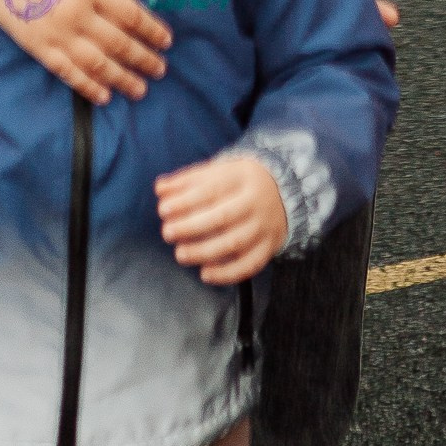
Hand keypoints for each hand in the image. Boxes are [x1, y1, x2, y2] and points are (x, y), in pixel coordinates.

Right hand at [0, 0, 172, 103]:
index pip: (131, 15)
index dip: (152, 30)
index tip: (167, 41)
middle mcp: (77, 14)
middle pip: (119, 43)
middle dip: (143, 58)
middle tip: (161, 70)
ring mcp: (56, 34)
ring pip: (98, 64)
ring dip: (122, 78)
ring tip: (140, 89)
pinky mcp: (38, 48)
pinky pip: (68, 73)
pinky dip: (88, 86)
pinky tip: (104, 95)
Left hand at [157, 151, 289, 284]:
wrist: (285, 192)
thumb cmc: (240, 182)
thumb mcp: (218, 171)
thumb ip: (188, 180)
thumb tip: (160, 188)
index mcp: (241, 176)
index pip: (211, 189)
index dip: (186, 201)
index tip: (163, 210)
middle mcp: (255, 201)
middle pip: (222, 217)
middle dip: (191, 227)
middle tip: (167, 233)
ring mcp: (264, 226)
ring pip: (234, 243)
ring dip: (204, 252)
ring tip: (180, 254)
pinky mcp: (269, 248)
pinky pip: (249, 265)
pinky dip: (227, 273)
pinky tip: (205, 274)